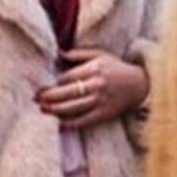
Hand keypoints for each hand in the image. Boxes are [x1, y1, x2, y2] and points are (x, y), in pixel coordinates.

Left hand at [35, 48, 149, 128]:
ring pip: (72, 108)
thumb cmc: (117, 68)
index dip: (54, 82)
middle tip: (35, 97)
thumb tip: (58, 53)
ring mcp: (101, 101)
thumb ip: (79, 54)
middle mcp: (97, 85)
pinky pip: (83, 121)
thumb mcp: (101, 55)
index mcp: (95, 69)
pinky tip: (59, 122)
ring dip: (54, 110)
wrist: (140, 85)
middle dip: (48, 96)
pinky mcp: (104, 114)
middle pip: (67, 93)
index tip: (45, 84)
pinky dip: (69, 123)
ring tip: (43, 109)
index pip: (67, 77)